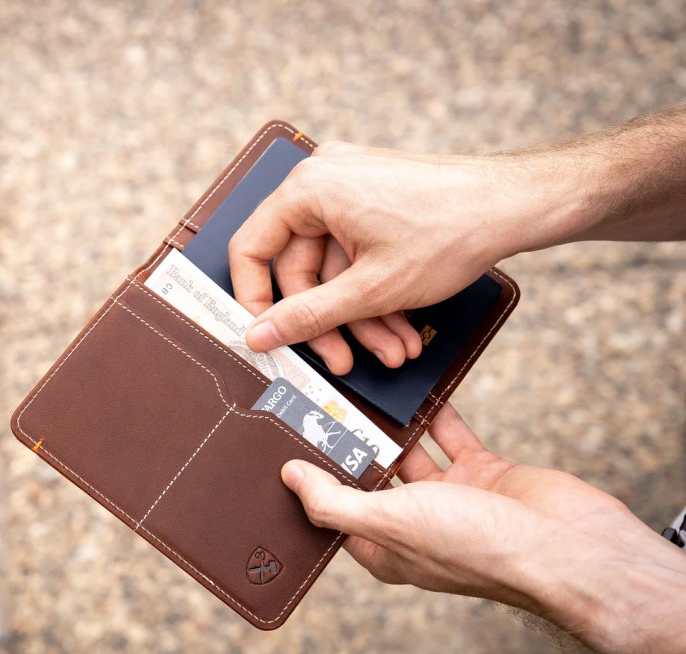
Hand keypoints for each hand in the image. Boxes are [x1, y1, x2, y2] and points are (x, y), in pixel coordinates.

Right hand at [227, 142, 562, 372]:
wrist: (516, 204)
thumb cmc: (449, 232)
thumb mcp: (369, 291)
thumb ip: (305, 317)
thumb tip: (257, 336)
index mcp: (308, 188)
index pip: (250, 249)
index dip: (255, 301)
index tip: (268, 336)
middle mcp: (323, 179)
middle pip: (299, 267)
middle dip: (330, 320)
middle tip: (344, 361)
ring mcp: (350, 186)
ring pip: (333, 267)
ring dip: (360, 315)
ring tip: (392, 349)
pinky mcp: (374, 199)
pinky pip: (356, 254)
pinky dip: (374, 291)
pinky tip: (401, 325)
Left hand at [281, 403, 685, 653]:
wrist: (570, 547)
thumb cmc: (480, 548)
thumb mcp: (391, 522)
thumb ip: (335, 502)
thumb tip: (290, 478)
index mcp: (387, 547)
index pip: (334, 510)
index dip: (312, 479)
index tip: (291, 440)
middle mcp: (416, 523)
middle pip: (371, 474)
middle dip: (350, 441)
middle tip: (321, 398)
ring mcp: (452, 497)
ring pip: (410, 449)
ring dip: (391, 421)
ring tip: (361, 384)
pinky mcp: (484, 472)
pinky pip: (451, 434)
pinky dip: (436, 410)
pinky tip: (417, 384)